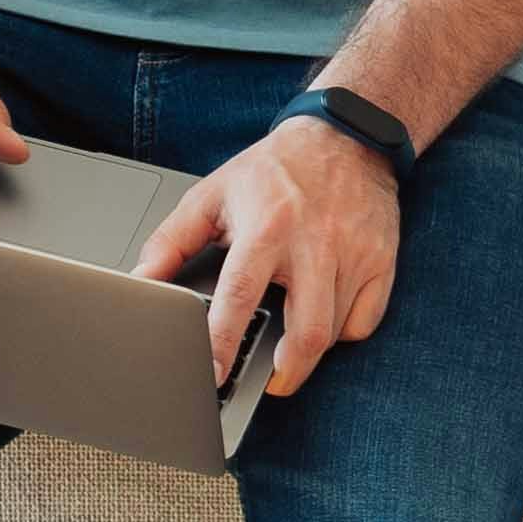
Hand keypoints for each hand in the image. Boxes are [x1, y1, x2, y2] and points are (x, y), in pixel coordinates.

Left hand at [134, 115, 400, 396]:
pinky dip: (344, 332)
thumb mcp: (212, 195)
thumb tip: (141, 281)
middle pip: (308, 330)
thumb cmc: (273, 170)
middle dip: (288, 371)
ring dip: (311, 351)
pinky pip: (366, 319)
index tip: (214, 375)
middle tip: (269, 384)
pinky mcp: (381, 261)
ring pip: (336, 330)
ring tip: (289, 351)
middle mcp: (314, 243)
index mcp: (266, 228)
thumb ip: (171, 242)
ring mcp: (354, 254)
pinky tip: (322, 319)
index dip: (224, 340)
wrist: (343, 137)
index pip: (241, 295)